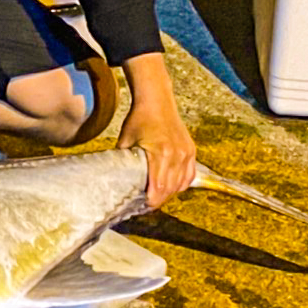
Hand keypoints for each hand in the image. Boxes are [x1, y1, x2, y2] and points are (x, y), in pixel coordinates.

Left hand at [117, 53, 195, 207]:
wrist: (157, 101)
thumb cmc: (139, 119)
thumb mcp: (125, 140)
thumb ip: (123, 160)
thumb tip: (117, 177)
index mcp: (160, 153)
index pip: (158, 187)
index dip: (151, 200)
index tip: (143, 206)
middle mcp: (177, 155)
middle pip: (170, 189)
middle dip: (159, 199)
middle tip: (147, 204)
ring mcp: (186, 153)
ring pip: (181, 184)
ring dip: (169, 193)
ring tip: (157, 196)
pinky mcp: (191, 150)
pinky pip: (189, 175)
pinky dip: (181, 184)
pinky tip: (171, 187)